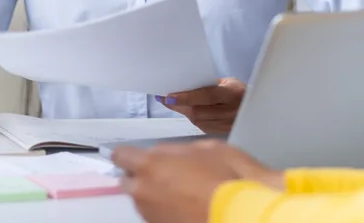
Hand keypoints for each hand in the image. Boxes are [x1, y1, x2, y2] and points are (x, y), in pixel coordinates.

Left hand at [112, 140, 281, 222]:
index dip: (128, 154)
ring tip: (178, 193)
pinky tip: (184, 207)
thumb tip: (160, 153)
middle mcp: (144, 192)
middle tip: (162, 175)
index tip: (136, 155)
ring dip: (152, 195)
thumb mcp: (207, 148)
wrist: (241, 216)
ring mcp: (152, 216)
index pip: (121, 156)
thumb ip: (176, 150)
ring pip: (142, 201)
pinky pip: (156, 216)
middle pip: (127, 183)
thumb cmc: (227, 176)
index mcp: (151, 166)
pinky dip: (164, 210)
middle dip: (139, 177)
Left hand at [158, 77, 246, 134]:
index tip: (169, 96)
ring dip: (182, 111)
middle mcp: (230, 111)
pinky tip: (184, 111)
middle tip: (163, 98)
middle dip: (178, 105)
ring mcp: (226, 125)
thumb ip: (209, 85)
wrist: (256, 109)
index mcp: (232, 94)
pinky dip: (191, 118)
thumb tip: (185, 86)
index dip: (187, 97)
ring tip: (170, 103)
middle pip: (199, 111)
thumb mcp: (228, 82)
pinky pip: (202, 126)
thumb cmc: (238, 91)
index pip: (207, 96)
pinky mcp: (222, 133)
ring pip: (198, 121)